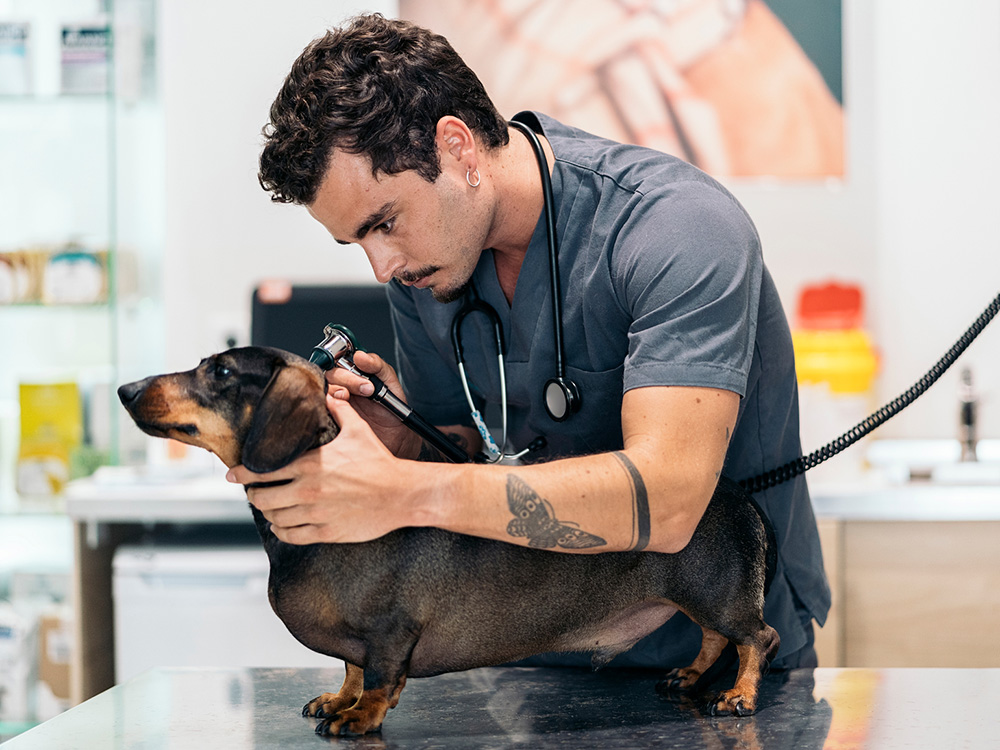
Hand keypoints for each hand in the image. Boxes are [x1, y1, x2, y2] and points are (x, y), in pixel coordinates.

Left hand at [226, 394, 415, 544]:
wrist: (402, 493)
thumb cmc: (381, 462)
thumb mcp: (359, 431)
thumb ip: (340, 411)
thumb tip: (330, 395)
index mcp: (311, 464)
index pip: (263, 470)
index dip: (242, 473)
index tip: (232, 475)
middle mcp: (308, 489)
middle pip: (262, 498)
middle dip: (255, 495)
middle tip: (256, 492)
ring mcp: (316, 512)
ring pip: (275, 518)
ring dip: (268, 513)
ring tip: (269, 508)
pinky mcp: (326, 531)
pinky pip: (292, 535)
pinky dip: (282, 531)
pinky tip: (282, 526)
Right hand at [326, 350, 421, 457]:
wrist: (394, 440)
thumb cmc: (391, 412)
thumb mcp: (390, 385)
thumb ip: (378, 366)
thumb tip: (360, 356)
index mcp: (353, 376)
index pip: (339, 362)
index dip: (348, 365)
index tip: (361, 369)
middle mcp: (341, 388)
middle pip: (330, 375)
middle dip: (347, 379)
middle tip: (366, 389)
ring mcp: (333, 404)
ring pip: (323, 390)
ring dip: (336, 391)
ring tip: (349, 398)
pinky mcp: (330, 419)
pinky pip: (320, 409)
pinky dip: (326, 407)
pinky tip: (338, 410)